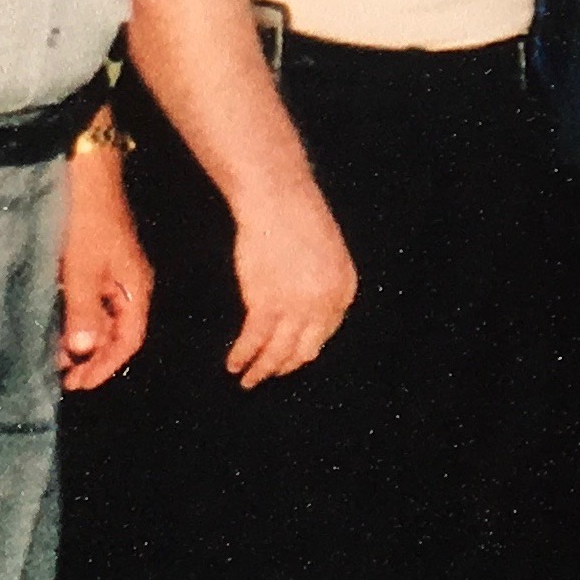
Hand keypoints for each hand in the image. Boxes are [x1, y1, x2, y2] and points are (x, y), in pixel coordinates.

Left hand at [57, 148, 152, 390]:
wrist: (86, 174)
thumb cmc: (86, 220)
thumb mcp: (81, 269)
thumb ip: (83, 311)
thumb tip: (83, 352)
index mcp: (136, 288)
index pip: (128, 340)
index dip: (105, 366)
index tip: (78, 385)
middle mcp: (130, 284)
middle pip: (118, 333)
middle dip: (93, 359)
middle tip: (64, 381)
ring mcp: (114, 274)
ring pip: (104, 319)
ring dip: (83, 342)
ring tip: (56, 361)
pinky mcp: (98, 264)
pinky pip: (92, 303)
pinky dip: (77, 321)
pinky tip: (57, 329)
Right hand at [224, 177, 356, 385]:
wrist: (279, 199)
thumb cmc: (299, 219)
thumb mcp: (326, 255)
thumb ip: (321, 284)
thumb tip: (307, 313)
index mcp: (345, 290)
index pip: (326, 333)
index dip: (306, 348)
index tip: (292, 357)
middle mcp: (325, 304)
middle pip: (305, 349)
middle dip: (286, 366)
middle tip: (269, 373)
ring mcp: (296, 307)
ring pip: (278, 353)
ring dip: (262, 371)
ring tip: (248, 380)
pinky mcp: (266, 304)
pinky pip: (254, 340)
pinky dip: (243, 355)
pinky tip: (234, 363)